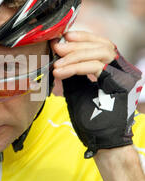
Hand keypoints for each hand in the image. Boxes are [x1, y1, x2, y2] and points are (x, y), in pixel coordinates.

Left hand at [51, 31, 143, 157]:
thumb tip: (58, 56)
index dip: (84, 37)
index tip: (64, 36)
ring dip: (74, 56)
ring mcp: (124, 77)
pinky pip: (96, 68)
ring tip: (56, 64)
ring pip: (101, 53)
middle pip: (102, 46)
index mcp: (114, 70)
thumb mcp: (78, 90)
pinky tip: (60, 73)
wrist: (102, 143)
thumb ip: (72, 72)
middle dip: (76, 46)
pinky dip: (75, 68)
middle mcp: (123, 71)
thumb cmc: (91, 120)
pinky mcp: (121, 85)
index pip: (102, 44)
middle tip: (56, 49)